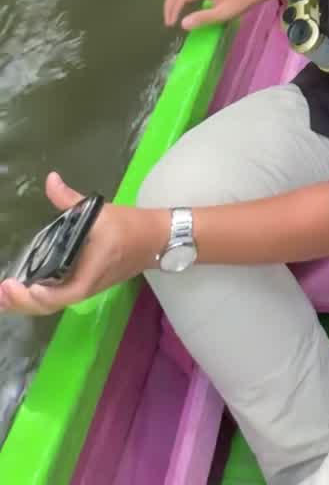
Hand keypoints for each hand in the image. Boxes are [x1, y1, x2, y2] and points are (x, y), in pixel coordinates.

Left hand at [0, 174, 166, 317]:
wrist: (157, 239)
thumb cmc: (130, 226)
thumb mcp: (100, 211)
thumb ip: (70, 199)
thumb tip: (50, 179)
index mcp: (93, 269)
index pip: (68, 292)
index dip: (47, 294)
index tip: (28, 286)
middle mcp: (87, 285)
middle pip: (53, 305)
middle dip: (25, 303)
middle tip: (1, 293)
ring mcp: (86, 289)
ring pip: (53, 305)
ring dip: (27, 304)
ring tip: (3, 297)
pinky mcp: (84, 286)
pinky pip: (57, 298)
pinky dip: (37, 298)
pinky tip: (22, 291)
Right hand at [164, 0, 260, 31]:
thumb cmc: (240, 1)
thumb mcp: (223, 13)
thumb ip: (203, 18)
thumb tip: (183, 24)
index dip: (173, 11)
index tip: (171, 25)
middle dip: (169, 6)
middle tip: (169, 22)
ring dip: (173, 2)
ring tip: (172, 17)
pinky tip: (181, 9)